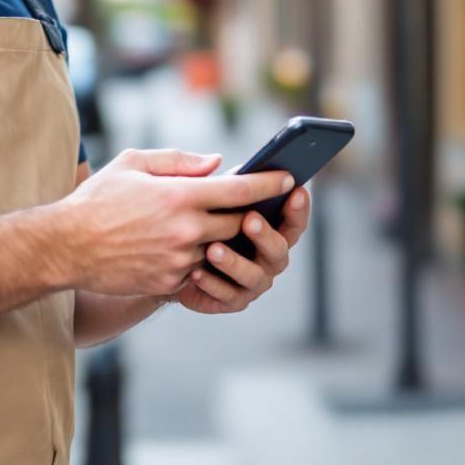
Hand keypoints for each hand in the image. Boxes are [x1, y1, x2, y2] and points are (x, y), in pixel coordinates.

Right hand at [59, 148, 294, 297]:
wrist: (65, 247)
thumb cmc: (97, 200)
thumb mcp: (132, 164)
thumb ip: (179, 160)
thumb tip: (217, 164)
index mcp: (179, 195)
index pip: (239, 189)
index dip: (268, 183)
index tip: (287, 177)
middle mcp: (185, 229)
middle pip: (239, 224)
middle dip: (249, 215)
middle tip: (256, 206)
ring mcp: (179, 259)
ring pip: (220, 249)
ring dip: (223, 239)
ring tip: (217, 227)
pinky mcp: (169, 281)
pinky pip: (198, 269)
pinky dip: (199, 258)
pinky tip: (184, 248)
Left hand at [172, 186, 310, 313]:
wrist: (166, 257)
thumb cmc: (193, 220)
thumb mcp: (205, 196)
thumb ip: (222, 183)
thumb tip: (224, 163)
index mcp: (269, 230)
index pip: (292, 221)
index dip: (298, 208)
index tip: (296, 190)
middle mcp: (267, 259)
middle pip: (279, 249)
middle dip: (266, 234)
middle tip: (250, 219)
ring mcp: (251, 283)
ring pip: (253, 276)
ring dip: (235, 262)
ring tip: (213, 249)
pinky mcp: (229, 301)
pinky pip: (226, 296)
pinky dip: (212, 284)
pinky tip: (196, 273)